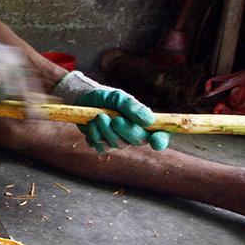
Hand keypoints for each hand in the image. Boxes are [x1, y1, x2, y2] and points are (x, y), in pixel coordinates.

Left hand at [53, 72, 169, 152]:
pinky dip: (94, 134)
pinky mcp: (102, 145)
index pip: (159, 136)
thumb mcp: (118, 97)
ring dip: (106, 130)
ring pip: (117, 144)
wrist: (83, 100)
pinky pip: (101, 147)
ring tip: (99, 116)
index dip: (161, 140)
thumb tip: (149, 121)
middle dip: (125, 130)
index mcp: (144, 123)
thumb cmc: (106, 98)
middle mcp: (133, 135)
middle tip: (114, 118)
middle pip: (137, 141)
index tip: (156, 140)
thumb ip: (132, 107)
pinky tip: (92, 123)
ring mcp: (118, 141)